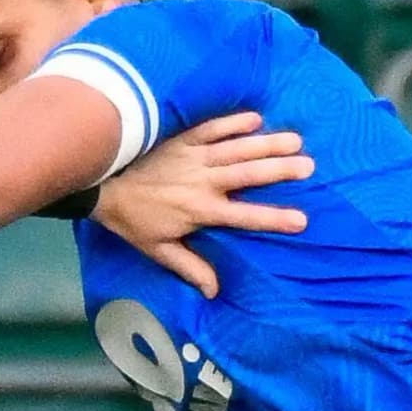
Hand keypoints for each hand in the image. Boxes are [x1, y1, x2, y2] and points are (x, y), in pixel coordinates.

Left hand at [94, 110, 311, 297]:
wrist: (102, 183)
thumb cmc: (131, 220)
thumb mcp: (158, 250)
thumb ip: (189, 268)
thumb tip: (214, 292)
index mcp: (200, 210)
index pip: (244, 216)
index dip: (273, 219)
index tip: (301, 220)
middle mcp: (203, 181)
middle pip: (248, 175)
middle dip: (279, 170)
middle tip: (309, 166)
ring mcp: (194, 157)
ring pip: (237, 149)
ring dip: (266, 144)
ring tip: (295, 139)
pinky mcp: (183, 139)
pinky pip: (212, 128)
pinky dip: (233, 122)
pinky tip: (256, 118)